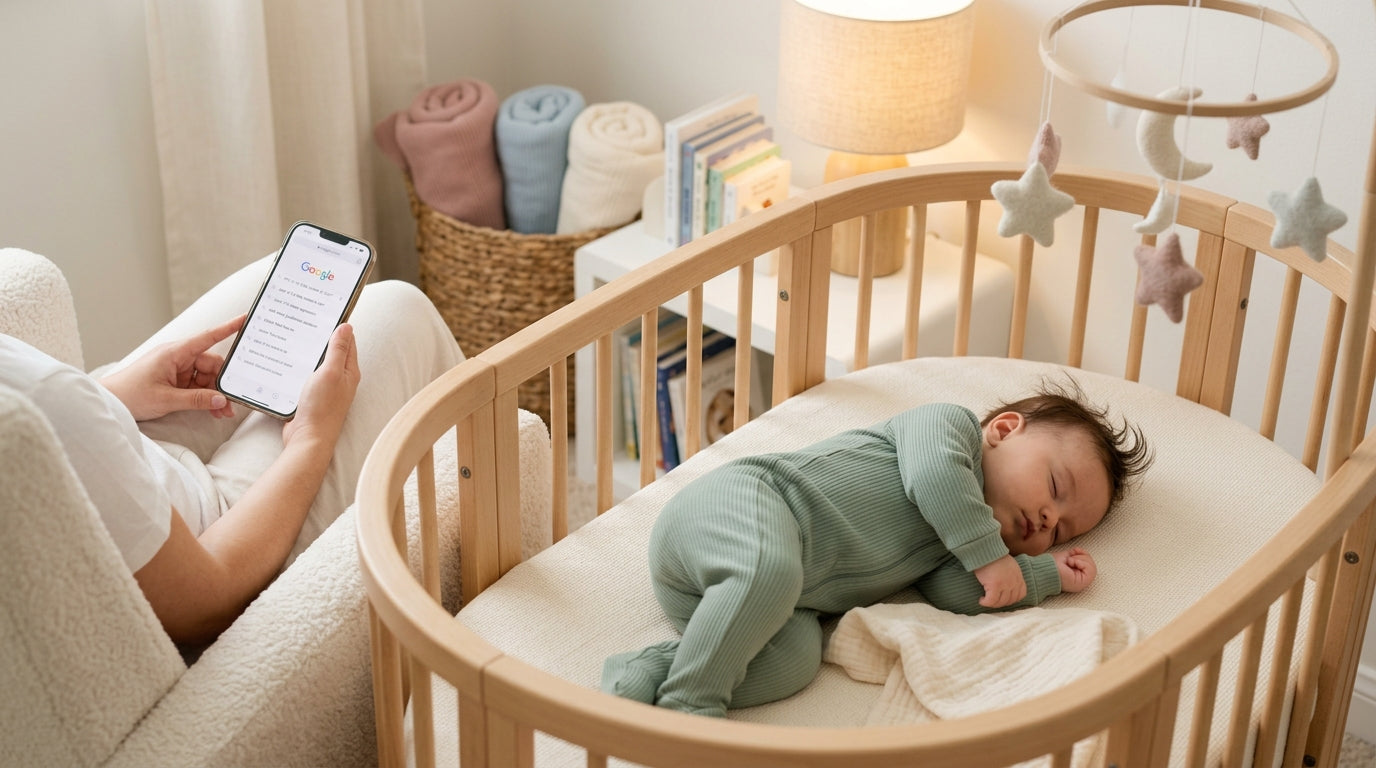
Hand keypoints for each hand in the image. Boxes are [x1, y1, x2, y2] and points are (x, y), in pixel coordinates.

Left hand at [100, 315, 245, 420]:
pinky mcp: (175, 381)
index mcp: (174, 353)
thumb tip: (221, 400)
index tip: (245, 319)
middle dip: (223, 385)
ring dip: (215, 395)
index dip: (228, 328)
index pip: (207, 337)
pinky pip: (198, 386)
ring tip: (222, 412)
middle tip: (231, 404)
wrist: (110, 402)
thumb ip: (196, 399)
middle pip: (211, 365)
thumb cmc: (130, 394)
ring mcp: (177, 369)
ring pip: (206, 378)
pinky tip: (212, 410)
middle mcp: (178, 357)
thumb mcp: (166, 399)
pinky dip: (206, 397)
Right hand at [282, 323, 359, 448]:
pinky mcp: (312, 397)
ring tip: (293, 336)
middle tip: (304, 320)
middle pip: (331, 351)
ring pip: (316, 364)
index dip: (338, 325)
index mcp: (349, 371)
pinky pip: (305, 377)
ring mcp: (326, 389)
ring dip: (307, 352)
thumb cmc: (322, 407)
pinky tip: (286, 361)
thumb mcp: (330, 373)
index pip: (347, 341)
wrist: (308, 439)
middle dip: (320, 336)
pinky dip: (298, 368)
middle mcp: (340, 379)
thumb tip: (347, 326)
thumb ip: (338, 350)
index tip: (325, 311)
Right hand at [973, 554, 1026, 608]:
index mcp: (1018, 576)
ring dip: (992, 604)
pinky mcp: (995, 585)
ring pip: (1000, 602)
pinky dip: (985, 603)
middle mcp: (1014, 582)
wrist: (986, 550)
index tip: (1003, 599)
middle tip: (992, 601)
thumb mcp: (1009, 565)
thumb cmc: (994, 556)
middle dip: (1000, 603)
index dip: (1012, 599)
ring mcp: (1005, 584)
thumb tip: (1007, 586)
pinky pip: (991, 600)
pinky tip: (981, 600)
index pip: (1021, 594)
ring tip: (986, 600)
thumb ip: (1012, 575)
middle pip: (1010, 600)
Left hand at [1053, 547, 1096, 592]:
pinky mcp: (1083, 583)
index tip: (1073, 551)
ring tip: (1069, 562)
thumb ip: (1074, 554)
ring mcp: (1082, 583)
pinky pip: (1091, 570)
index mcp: (1076, 575)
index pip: (1088, 563)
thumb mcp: (1066, 556)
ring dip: (1080, 559)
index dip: (1083, 554)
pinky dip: (1081, 562)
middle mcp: (1080, 580)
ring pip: (1092, 566)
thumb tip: (1079, 550)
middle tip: (1069, 559)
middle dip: (1081, 556)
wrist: (1044, 570)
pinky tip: (1071, 563)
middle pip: (1091, 564)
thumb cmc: (1051, 565)